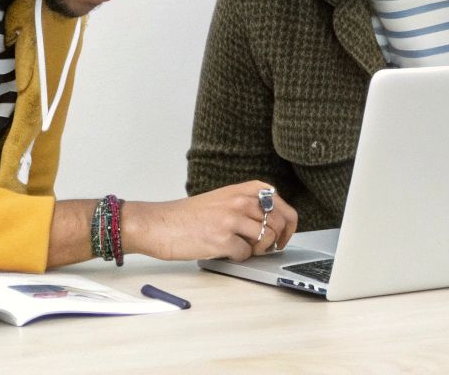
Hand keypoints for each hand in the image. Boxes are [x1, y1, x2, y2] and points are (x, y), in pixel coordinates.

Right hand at [129, 181, 298, 262]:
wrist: (159, 224)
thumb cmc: (188, 215)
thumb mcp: (222, 198)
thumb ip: (247, 205)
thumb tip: (273, 224)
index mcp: (243, 189)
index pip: (282, 205)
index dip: (289, 224)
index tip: (285, 235)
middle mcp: (240, 201)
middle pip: (278, 224)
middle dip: (276, 240)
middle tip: (266, 248)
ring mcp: (232, 219)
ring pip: (266, 240)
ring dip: (257, 250)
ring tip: (241, 248)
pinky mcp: (222, 239)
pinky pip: (246, 255)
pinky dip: (238, 257)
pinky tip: (225, 252)